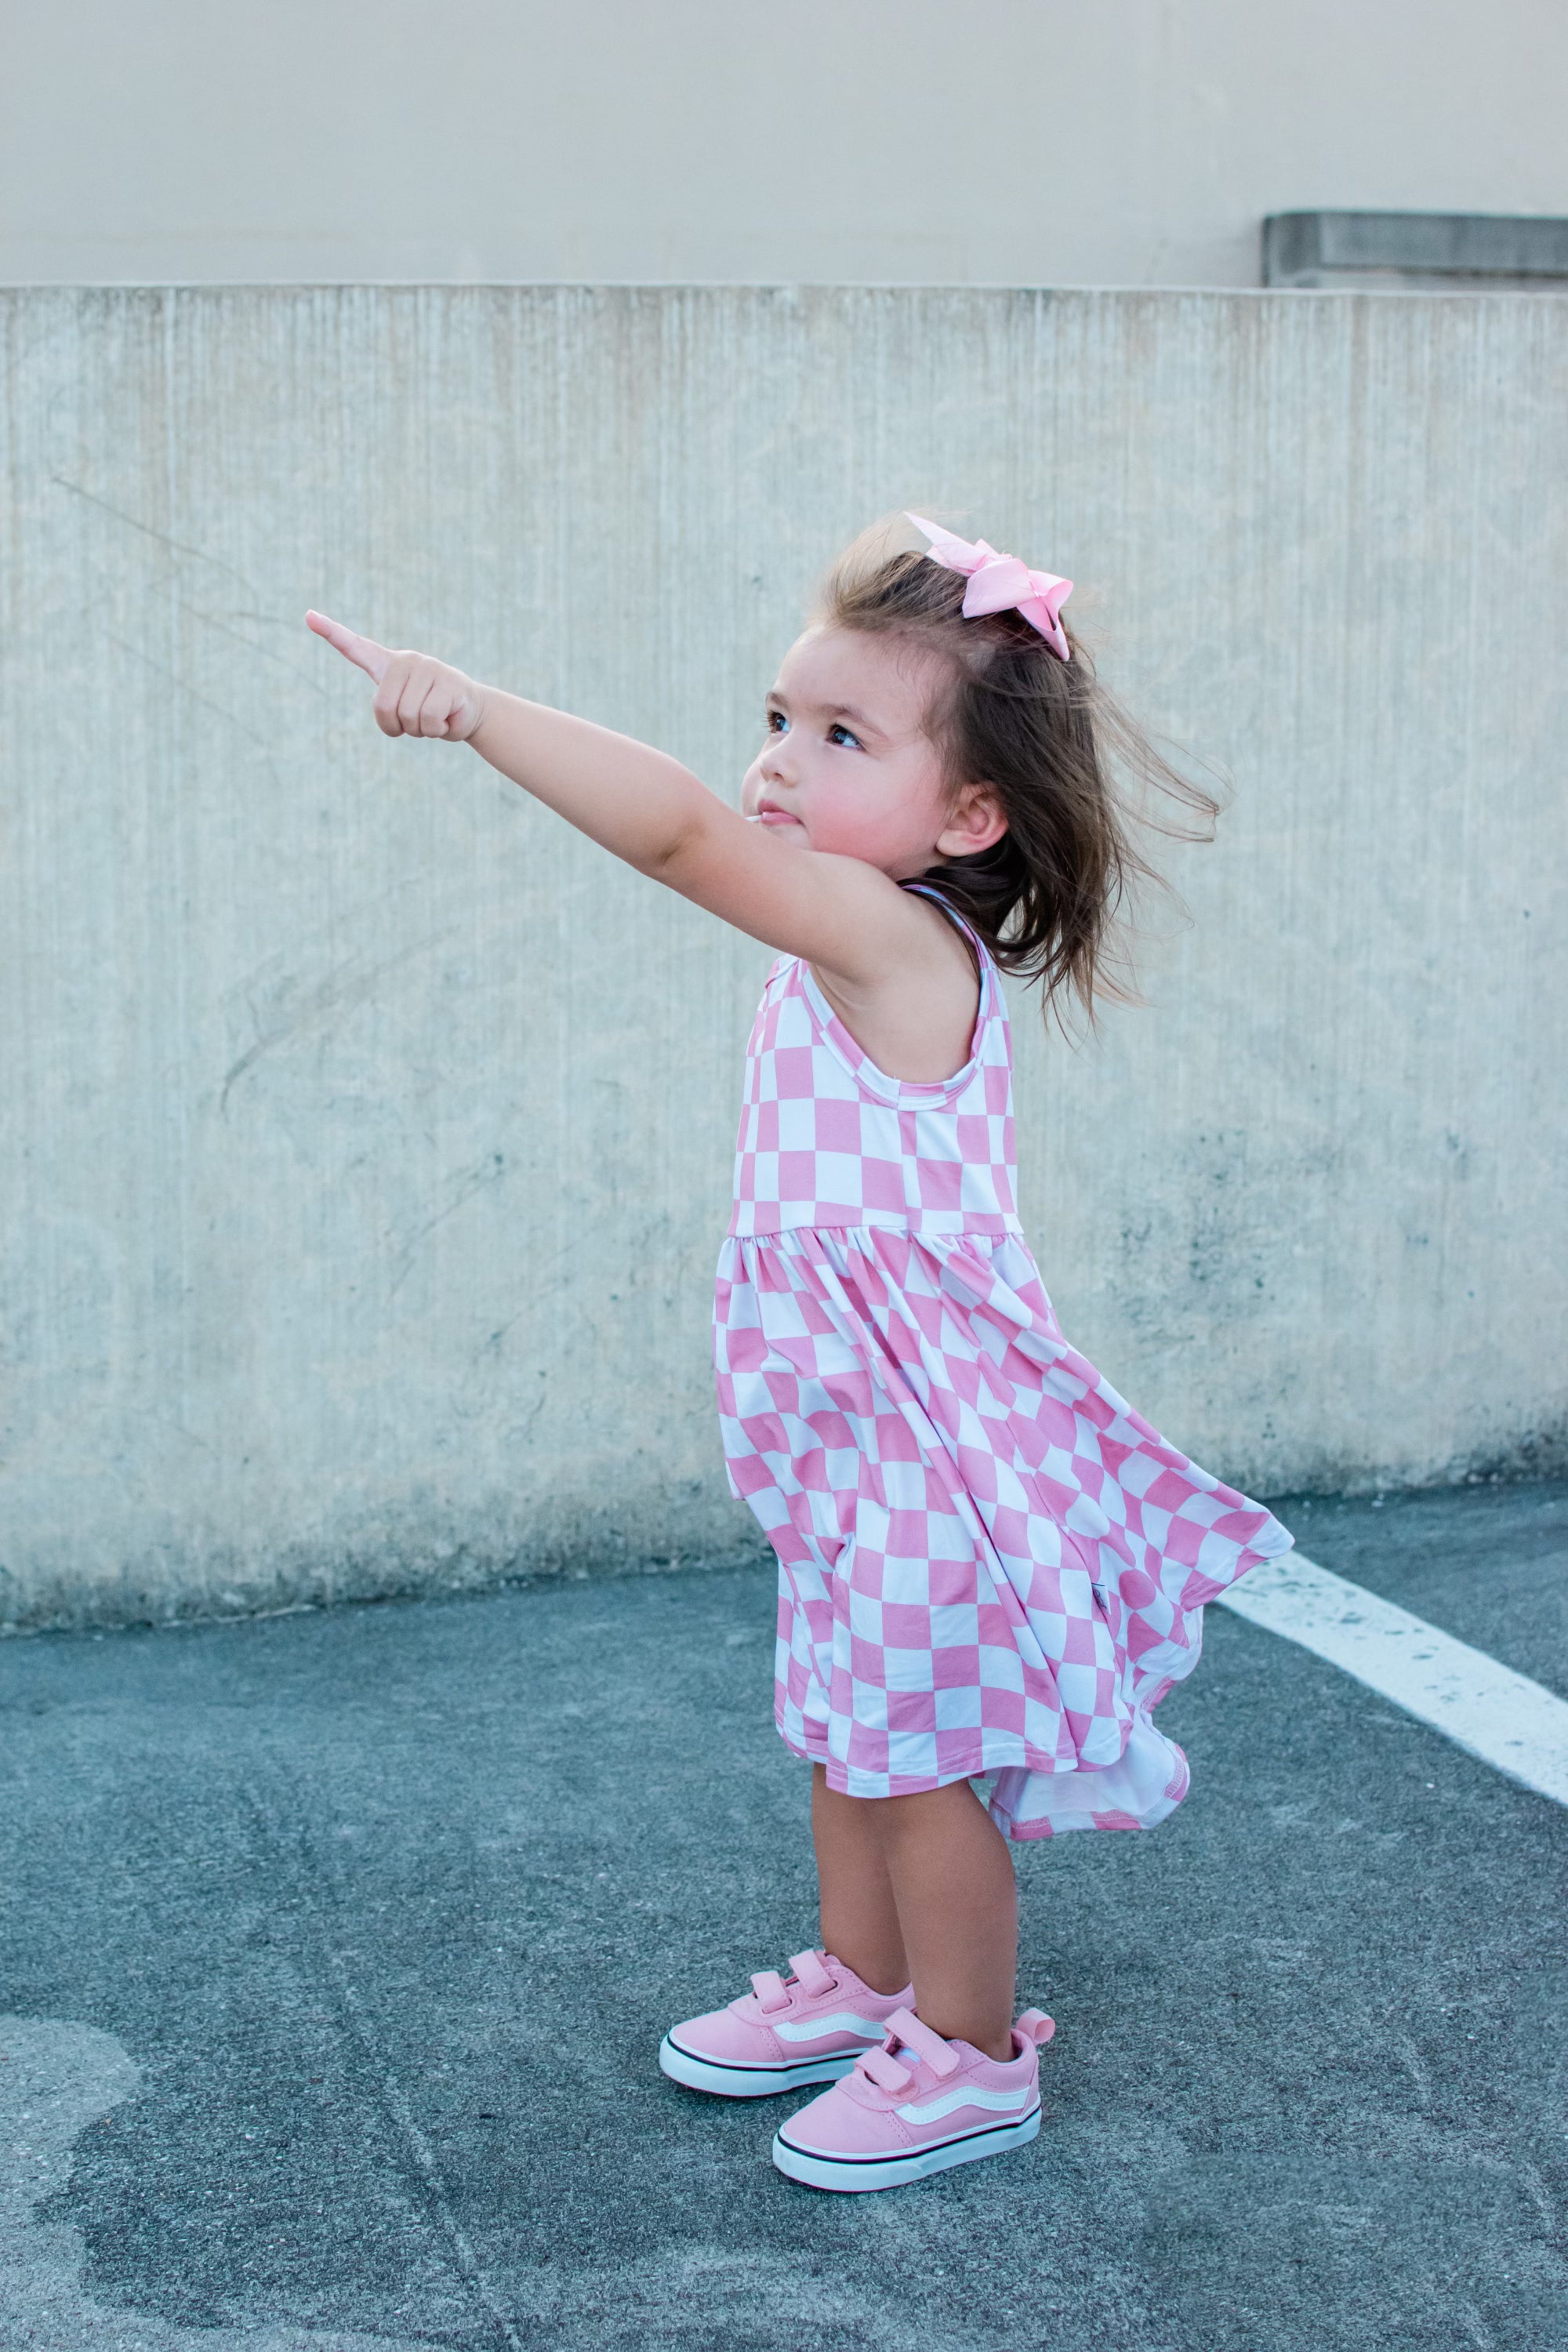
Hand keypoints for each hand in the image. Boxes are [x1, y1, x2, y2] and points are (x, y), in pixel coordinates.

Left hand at [305, 611, 488, 740]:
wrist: (470, 713)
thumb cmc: (429, 712)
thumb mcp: (403, 709)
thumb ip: (389, 706)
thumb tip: (391, 699)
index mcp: (389, 666)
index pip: (355, 647)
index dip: (331, 633)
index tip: (308, 616)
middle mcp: (406, 660)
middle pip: (383, 707)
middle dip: (399, 727)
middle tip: (418, 722)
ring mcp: (428, 667)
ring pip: (408, 716)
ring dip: (420, 730)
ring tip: (434, 718)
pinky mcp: (449, 681)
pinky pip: (429, 719)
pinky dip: (437, 729)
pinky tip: (447, 718)